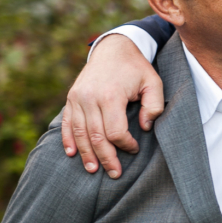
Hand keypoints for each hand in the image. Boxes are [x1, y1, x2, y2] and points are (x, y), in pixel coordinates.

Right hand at [62, 34, 163, 177]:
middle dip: (106, 158)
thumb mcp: (153, 82)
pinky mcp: (71, 98)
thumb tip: (145, 128)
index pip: (115, 131)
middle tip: (115, 174)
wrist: (113, 48)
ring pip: (80, 133)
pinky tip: (72, 154)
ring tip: (93, 170)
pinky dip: (68, 139)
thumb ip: (154, 105)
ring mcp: (77, 98)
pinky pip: (68, 123)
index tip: (134, 149)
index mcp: (111, 95)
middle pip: (96, 137)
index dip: (125, 144)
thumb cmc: (136, 68)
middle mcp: (90, 97)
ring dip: (86, 154)